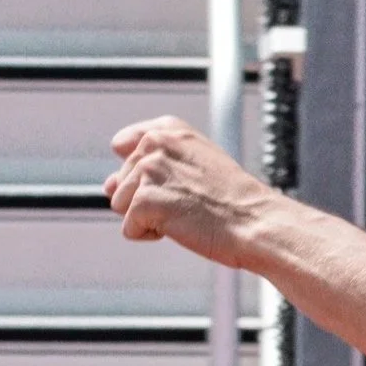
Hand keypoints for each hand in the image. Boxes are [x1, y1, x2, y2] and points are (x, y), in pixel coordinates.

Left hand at [105, 117, 272, 265]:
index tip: (176, 181)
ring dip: (149, 217)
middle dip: (148, 197)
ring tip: (187, 214)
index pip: (124, 145)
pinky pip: (130, 228)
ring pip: (121, 204)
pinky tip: (182, 228)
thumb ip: (149, 164)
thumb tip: (107, 185)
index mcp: (168, 130)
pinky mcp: (145, 201)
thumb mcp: (197, 164)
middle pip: (121, 180)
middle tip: (190, 202)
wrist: (258, 224)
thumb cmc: (235, 201)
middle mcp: (155, 144)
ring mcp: (148, 172)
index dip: (144, 172)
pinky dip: (152, 235)